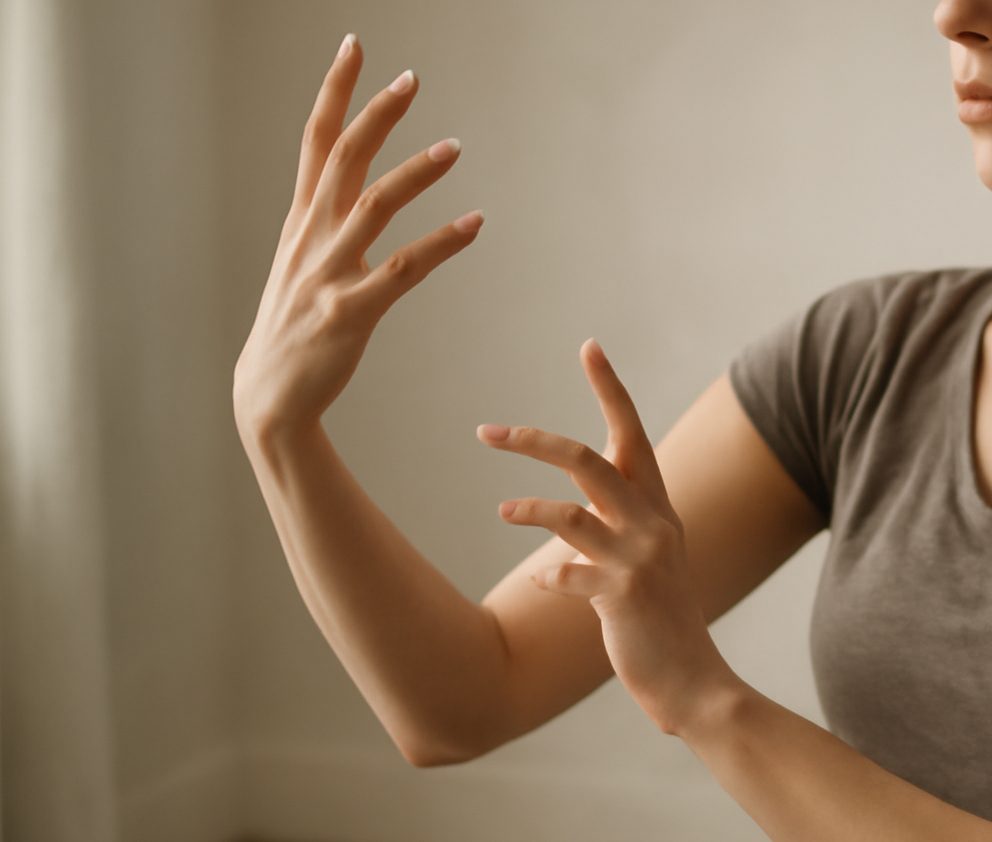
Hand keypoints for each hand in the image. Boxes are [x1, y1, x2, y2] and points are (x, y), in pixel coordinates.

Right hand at [233, 34, 481, 440]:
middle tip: (412, 78)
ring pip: (374, 205)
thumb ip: (326, 221)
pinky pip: (403, 269)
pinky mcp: (350, 311)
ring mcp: (327, 273)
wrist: (269, 396)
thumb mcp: (302, 263)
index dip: (334, 91)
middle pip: (343, 157)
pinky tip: (474, 223)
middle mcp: (311, 237)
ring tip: (455, 145)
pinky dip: (442, 242)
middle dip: (375, 113)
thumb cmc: (294, 328)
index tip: (355, 47)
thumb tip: (352, 185)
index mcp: (301, 221)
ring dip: (416, 171)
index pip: (316, 140)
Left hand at [477, 341, 736, 734]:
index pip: (632, 433)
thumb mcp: (649, 562)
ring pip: (571, 510)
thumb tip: (568, 510)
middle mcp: (653, 524)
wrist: (694, 682)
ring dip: (528, 506)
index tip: (588, 346)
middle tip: (487, 430)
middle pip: (588, 458)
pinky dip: (550, 576)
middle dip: (533, 440)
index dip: (611, 389)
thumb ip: (617, 528)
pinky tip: (544, 585)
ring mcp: (638, 560)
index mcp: (659, 508)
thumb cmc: (662, 622)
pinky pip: (568, 574)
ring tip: (502, 509)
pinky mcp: (621, 597)